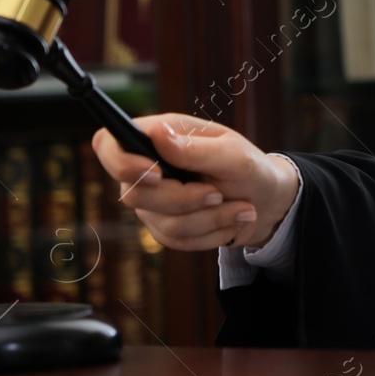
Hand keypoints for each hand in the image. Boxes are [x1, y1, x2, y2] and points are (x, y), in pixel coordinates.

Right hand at [90, 113, 299, 251]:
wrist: (266, 201)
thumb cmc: (250, 168)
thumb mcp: (234, 154)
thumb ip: (196, 149)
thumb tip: (158, 135)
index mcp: (158, 136)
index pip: (108, 143)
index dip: (121, 162)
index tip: (157, 174)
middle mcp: (146, 168)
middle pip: (135, 194)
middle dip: (185, 200)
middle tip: (219, 194)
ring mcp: (152, 201)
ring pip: (163, 223)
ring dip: (210, 219)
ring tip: (241, 206)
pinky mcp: (163, 227)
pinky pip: (177, 240)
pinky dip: (211, 233)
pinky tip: (231, 219)